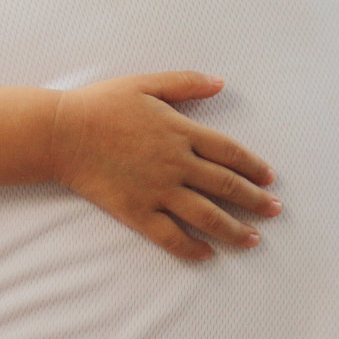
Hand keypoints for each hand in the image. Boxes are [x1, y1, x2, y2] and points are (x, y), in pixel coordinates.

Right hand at [51, 71, 281, 260]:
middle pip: (226, 185)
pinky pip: (170, 235)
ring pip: (206, 215)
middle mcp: (176, 163)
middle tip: (276, 211)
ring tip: (254, 240)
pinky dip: (191, 248)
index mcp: (181, 131)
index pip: (230, 152)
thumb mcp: (148, 83)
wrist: (62, 134)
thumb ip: (186, 84)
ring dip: (234, 229)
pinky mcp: (137, 211)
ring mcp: (158, 190)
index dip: (254, 166)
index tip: (270, 178)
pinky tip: (207, 256)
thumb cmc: (103, 104)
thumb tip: (221, 83)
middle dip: (255, 200)